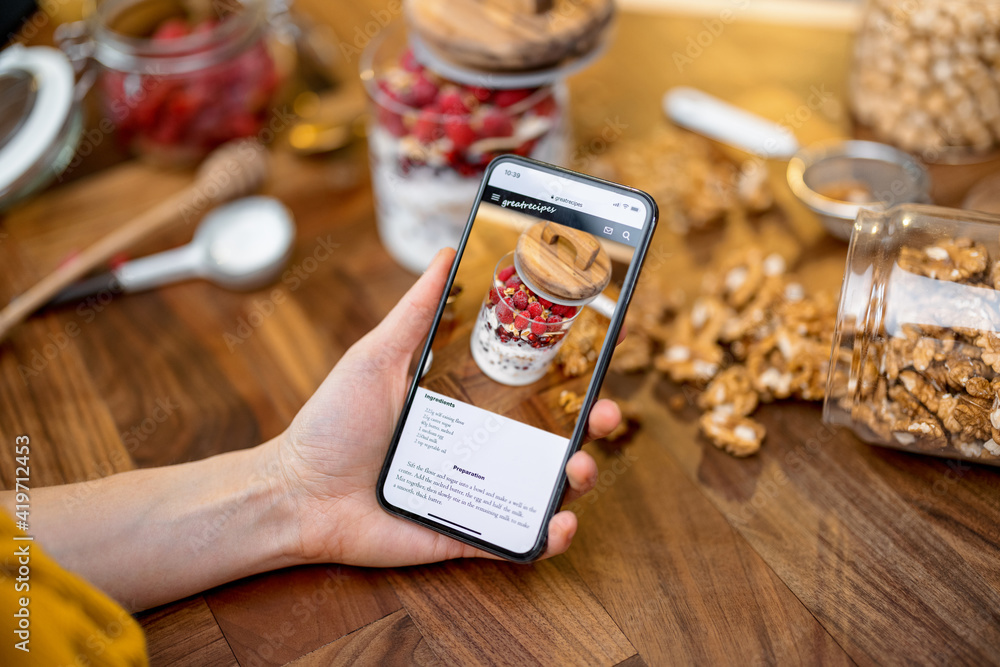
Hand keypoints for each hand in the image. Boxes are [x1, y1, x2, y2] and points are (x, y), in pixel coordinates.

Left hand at [268, 248, 620, 566]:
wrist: (297, 493)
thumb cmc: (333, 423)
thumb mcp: (378, 355)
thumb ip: (417, 311)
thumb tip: (448, 252)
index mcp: (467, 401)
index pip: (534, 383)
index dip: (575, 369)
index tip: (608, 347)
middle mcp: (482, 444)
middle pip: (554, 433)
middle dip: (594, 422)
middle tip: (606, 412)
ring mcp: (479, 490)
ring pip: (548, 485)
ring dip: (581, 475)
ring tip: (579, 464)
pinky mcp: (468, 533)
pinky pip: (520, 539)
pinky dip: (549, 536)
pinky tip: (558, 521)